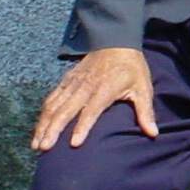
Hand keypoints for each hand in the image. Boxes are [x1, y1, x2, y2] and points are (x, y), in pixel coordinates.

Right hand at [31, 48, 155, 151]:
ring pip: (54, 105)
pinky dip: (43, 114)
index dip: (82, 127)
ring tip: (36, 145)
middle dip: (53, 130)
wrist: (116, 40)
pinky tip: (39, 128)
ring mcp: (73, 83)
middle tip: (44, 148)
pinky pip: (51, 98)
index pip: (91, 111)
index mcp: (104, 89)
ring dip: (44, 125)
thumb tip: (153, 133)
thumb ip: (145, 111)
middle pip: (66, 110)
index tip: (74, 144)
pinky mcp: (66, 80)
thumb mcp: (143, 87)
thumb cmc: (131, 68)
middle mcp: (85, 86)